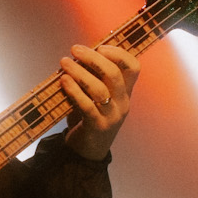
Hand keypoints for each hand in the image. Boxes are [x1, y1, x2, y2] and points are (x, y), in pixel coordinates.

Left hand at [58, 43, 139, 160]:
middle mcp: (123, 103)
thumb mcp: (97, 96)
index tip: (100, 46)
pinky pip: (87, 105)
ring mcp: (112, 116)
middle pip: (114, 74)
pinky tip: (63, 81)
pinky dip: (74, 90)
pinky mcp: (98, 127)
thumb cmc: (89, 117)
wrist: (88, 151)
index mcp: (125, 92)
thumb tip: (78, 54)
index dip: (119, 53)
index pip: (134, 67)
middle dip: (93, 58)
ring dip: (79, 72)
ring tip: (64, 63)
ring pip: (99, 89)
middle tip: (75, 49)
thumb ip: (94, 78)